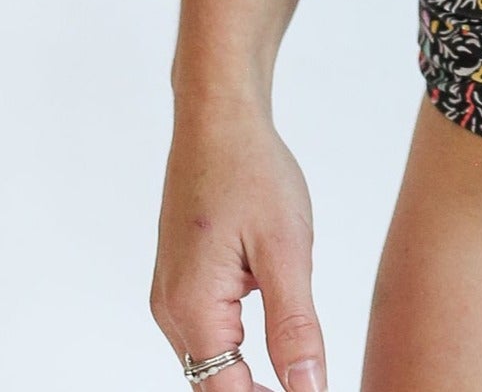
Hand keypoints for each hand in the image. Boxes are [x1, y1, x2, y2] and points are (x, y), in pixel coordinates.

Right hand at [150, 97, 327, 391]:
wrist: (218, 117)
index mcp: (194, 307)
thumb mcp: (286, 248)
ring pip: (211, 357)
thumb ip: (295, 325)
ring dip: (250, 366)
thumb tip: (307, 388)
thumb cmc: (251, 169)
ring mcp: (170, 294)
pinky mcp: (180, 278)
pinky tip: (274, 314)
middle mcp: (171, 310)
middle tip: (311, 380)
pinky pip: (209, 328)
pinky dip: (239, 338)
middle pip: (214, 381)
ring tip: (298, 357)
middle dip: (259, 389)